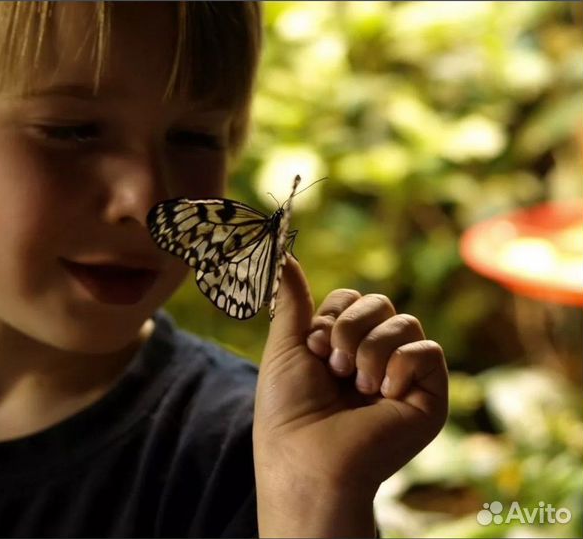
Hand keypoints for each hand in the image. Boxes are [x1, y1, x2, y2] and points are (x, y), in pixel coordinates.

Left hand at [253, 256, 447, 536]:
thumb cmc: (289, 408)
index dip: (332, 314)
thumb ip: (290, 299)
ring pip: (404, 323)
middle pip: (379, 302)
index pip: (351, 299)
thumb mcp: (285, 345)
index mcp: (342, 345)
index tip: (313, 347)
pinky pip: (428, 351)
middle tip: (334, 366)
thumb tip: (281, 252)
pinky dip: (401, 367)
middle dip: (350, 328)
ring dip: (371, 351)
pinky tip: (384, 395)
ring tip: (356, 386)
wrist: (308, 458)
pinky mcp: (429, 395)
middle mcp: (373, 357)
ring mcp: (402, 375)